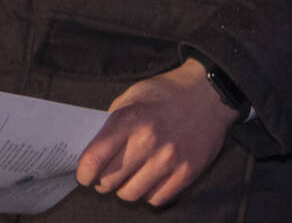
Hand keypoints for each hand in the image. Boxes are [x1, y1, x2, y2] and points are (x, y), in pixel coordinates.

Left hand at [74, 58, 238, 207]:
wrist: (208, 95)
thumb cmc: (165, 93)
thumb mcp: (131, 96)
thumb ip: (111, 122)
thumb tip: (93, 149)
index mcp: (130, 119)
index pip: (95, 158)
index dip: (83, 172)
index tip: (83, 175)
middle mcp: (148, 142)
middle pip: (111, 180)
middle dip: (101, 182)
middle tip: (103, 177)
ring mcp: (170, 160)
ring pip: (132, 194)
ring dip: (124, 189)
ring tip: (126, 178)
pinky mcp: (187, 173)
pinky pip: (157, 199)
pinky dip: (147, 193)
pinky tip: (147, 179)